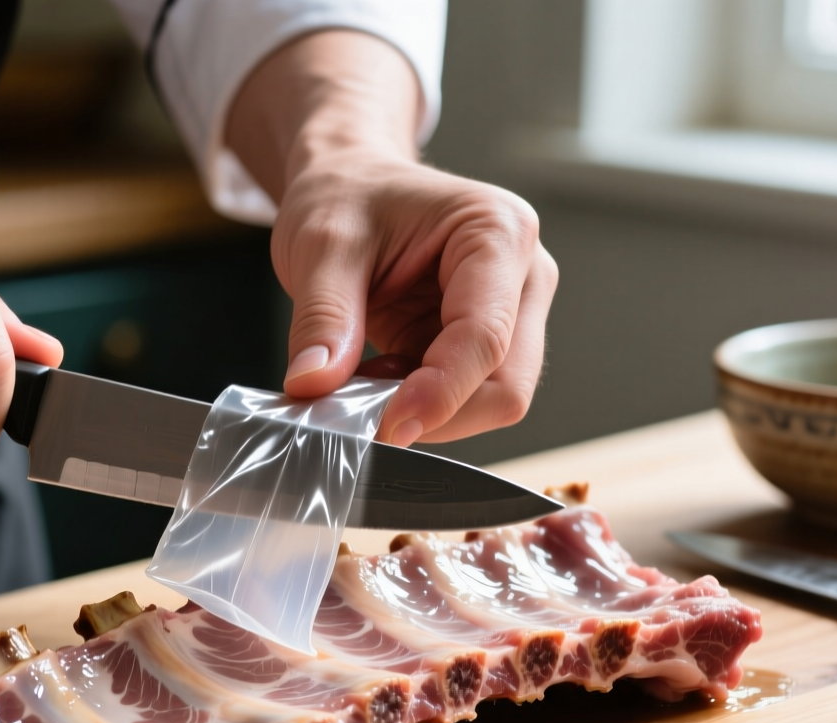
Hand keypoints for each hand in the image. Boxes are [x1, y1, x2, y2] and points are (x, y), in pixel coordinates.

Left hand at [227, 30, 554, 445]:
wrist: (350, 181)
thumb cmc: (346, 194)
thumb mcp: (320, 244)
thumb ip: (323, 317)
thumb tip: (313, 386)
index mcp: (497, 231)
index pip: (485, 338)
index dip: (439, 393)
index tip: (385, 426)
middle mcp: (523, 273)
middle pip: (507, 383)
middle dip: (440, 412)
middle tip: (366, 413)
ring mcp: (513, 312)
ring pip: (492, 400)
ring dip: (429, 411)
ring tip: (366, 380)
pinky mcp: (489, 342)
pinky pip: (466, 399)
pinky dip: (420, 405)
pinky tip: (380, 376)